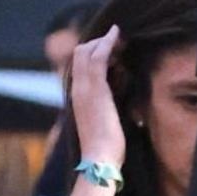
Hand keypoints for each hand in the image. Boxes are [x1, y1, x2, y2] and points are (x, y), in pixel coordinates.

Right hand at [68, 28, 126, 174]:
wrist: (99, 160)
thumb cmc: (105, 151)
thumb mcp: (104, 126)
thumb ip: (106, 113)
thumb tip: (117, 108)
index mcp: (78, 98)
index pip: (79, 67)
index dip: (92, 55)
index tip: (110, 51)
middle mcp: (77, 89)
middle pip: (79, 54)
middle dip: (97, 43)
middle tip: (116, 41)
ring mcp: (84, 88)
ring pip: (87, 51)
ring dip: (104, 41)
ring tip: (119, 36)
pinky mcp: (96, 88)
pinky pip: (99, 57)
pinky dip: (107, 43)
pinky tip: (117, 35)